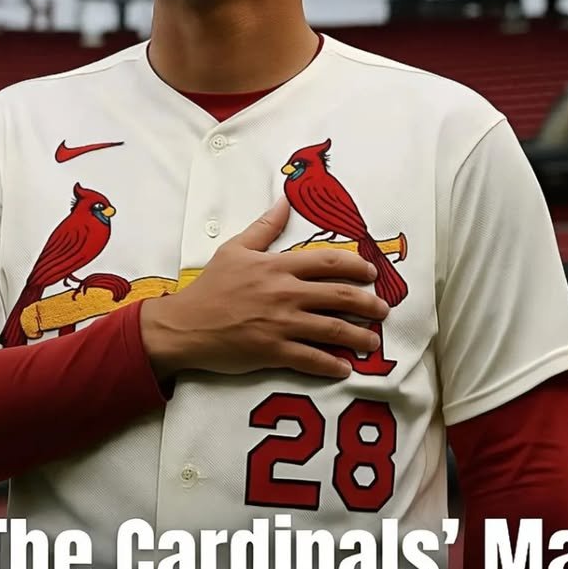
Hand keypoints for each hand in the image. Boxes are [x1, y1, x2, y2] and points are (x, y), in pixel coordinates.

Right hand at [139, 196, 388, 379]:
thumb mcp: (236, 248)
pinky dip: (331, 365)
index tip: (372, 274)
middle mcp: (285, 293)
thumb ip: (265, 226)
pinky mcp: (273, 351)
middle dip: (369, 304)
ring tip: (373, 342)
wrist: (185, 325)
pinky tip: (344, 368)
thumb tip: (285, 200)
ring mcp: (281, 323)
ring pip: (332, 329)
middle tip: (383, 310)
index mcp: (278, 266)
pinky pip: (311, 359)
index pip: (329, 261)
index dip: (357, 267)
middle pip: (341, 296)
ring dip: (359, 336)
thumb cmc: (211, 287)